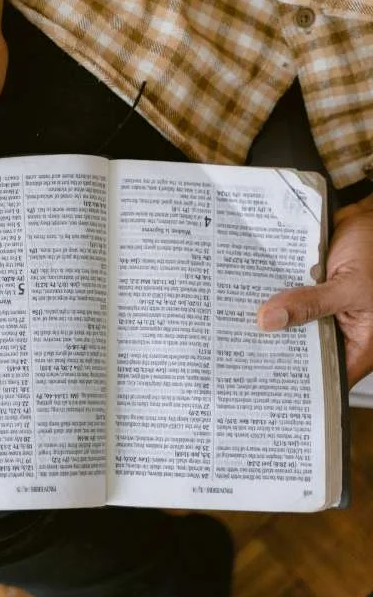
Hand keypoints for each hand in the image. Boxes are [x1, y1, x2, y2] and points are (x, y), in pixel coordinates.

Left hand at [258, 193, 372, 384]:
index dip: (300, 381)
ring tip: (237, 330)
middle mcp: (346, 330)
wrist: (370, 215)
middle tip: (240, 354)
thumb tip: (269, 321)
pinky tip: (249, 303)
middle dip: (278, 349)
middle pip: (308, 350)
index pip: (329, 375)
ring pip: (297, 324)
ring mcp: (329, 311)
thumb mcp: (350, 284)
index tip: (263, 379)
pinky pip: (292, 300)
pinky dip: (275, 300)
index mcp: (364, 342)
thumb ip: (311, 303)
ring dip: (273, 323)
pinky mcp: (315, 291)